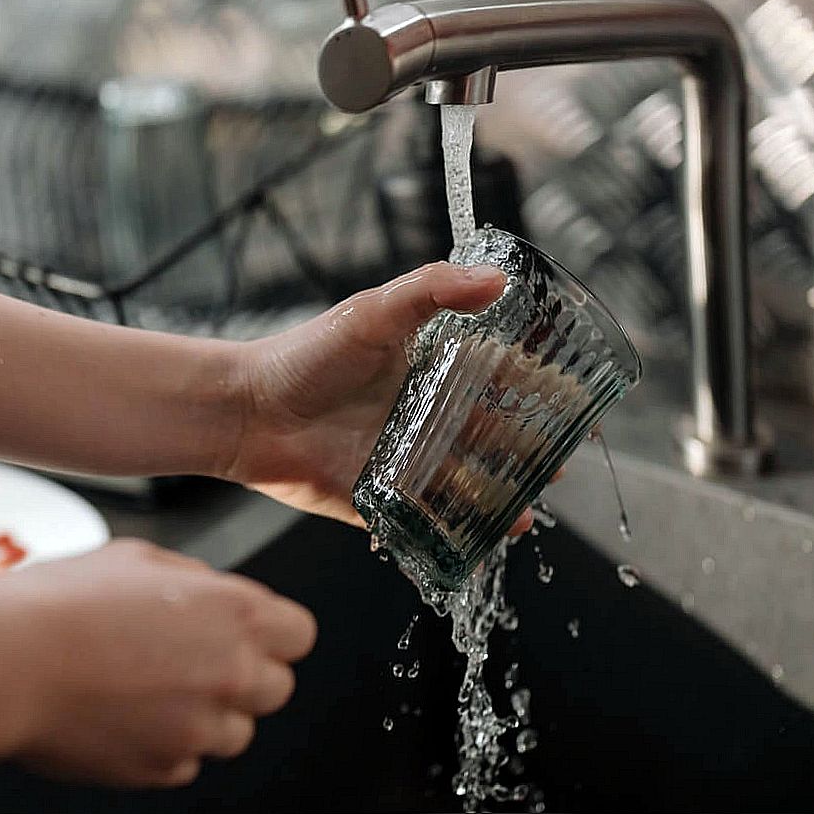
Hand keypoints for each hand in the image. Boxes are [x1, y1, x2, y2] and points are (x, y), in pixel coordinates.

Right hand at [9, 539, 315, 787]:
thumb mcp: (142, 558)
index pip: (300, 634)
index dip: (274, 632)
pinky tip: (127, 714)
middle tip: (195, 658)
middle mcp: (231, 674)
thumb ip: (197, 582)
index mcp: (237, 613)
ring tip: (152, 687)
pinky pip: (186, 762)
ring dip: (208, 714)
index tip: (249, 632)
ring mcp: (199, 729)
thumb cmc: (66, 603)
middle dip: (245, 674)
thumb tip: (212, 594)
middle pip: (277, 687)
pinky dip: (166, 744)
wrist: (9, 661)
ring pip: (235, 732)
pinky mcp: (162, 769)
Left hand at [225, 261, 547, 534]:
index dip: (531, 387)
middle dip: (528, 450)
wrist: (245, 412)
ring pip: (467, 483)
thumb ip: (432, 290)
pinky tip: (494, 534)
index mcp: (427, 371)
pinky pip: (430, 522)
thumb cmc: (303, 357)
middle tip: (561, 462)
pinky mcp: (382, 503)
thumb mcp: (372, 313)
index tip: (567, 395)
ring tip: (534, 503)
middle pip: (489, 436)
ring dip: (503, 493)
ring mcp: (404, 462)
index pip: (492, 378)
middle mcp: (421, 418)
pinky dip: (463, 531)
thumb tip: (496, 280)